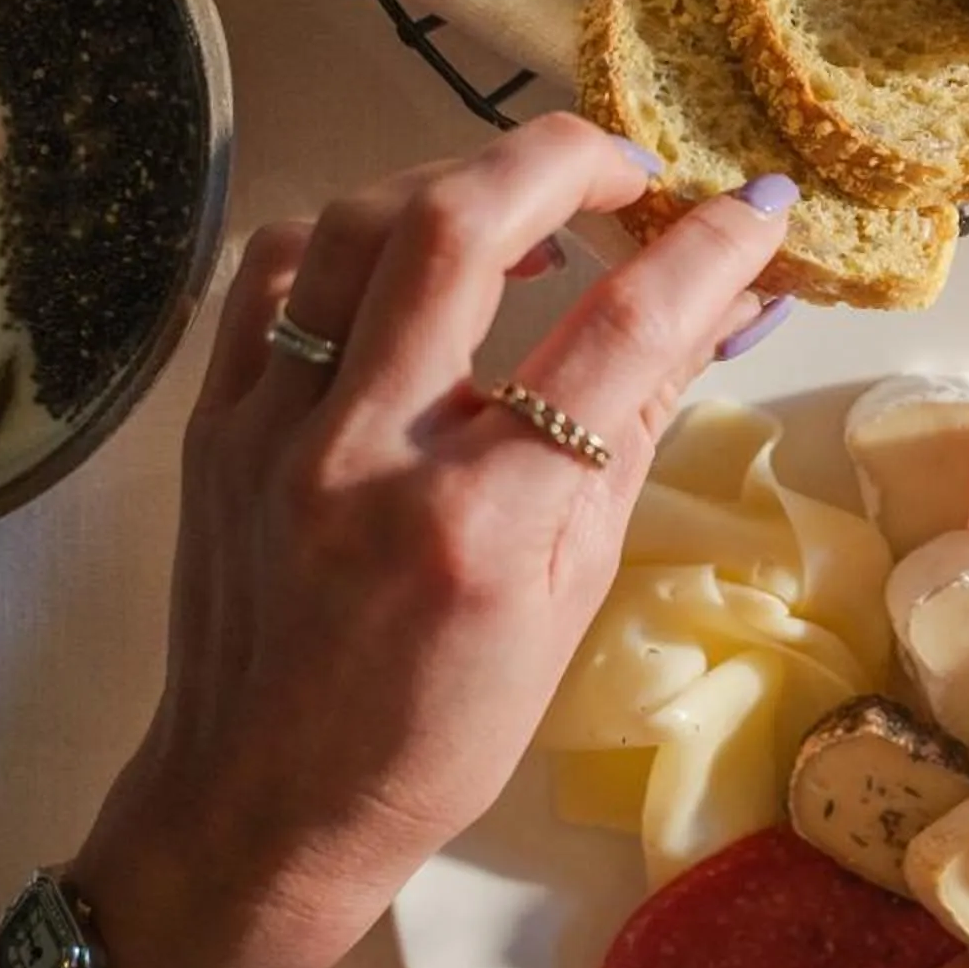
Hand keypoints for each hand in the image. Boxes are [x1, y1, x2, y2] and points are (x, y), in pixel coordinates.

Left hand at [69, 119, 793, 967]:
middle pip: (460, 226)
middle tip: (629, 170)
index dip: (705, 251)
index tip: (758, 211)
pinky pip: (275, 271)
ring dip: (457, 184)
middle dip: (564, 161)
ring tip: (528, 211)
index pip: (618, 335)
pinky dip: (354, 233)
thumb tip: (728, 303)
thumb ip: (637, 429)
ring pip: (355, 224)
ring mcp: (268, 430)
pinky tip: (410, 254)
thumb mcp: (572, 593)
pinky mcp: (209, 421)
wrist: (261, 806)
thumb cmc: (442, 727)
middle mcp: (364, 457)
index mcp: (479, 524)